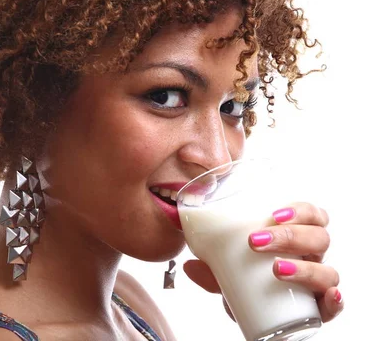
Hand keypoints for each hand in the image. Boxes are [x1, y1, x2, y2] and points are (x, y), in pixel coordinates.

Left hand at [183, 202, 342, 322]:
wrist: (250, 313)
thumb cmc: (245, 280)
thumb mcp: (225, 271)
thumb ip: (209, 268)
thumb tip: (188, 265)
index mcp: (296, 238)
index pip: (312, 214)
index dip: (300, 210)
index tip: (273, 213)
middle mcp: (312, 257)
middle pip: (319, 237)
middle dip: (290, 236)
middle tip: (256, 241)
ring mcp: (317, 282)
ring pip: (327, 269)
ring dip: (305, 267)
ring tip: (276, 268)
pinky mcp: (319, 308)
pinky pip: (335, 304)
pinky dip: (335, 301)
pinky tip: (328, 296)